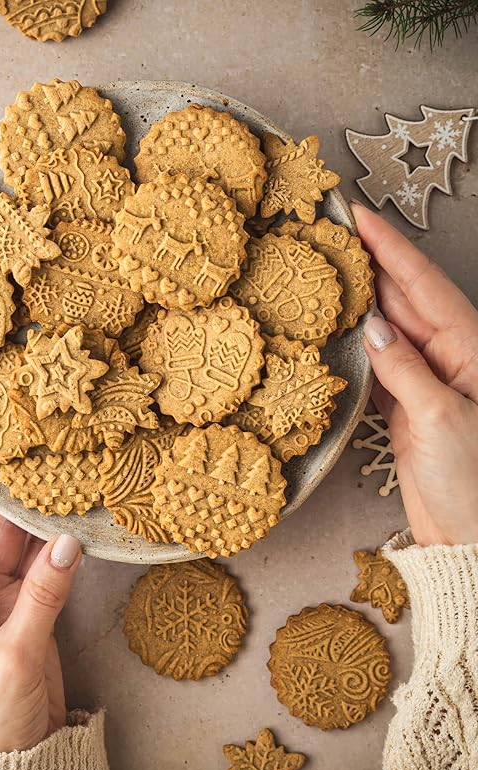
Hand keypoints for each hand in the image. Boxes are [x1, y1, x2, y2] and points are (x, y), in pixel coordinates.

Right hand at [354, 203, 477, 545]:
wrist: (462, 530)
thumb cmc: (468, 478)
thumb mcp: (439, 417)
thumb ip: (404, 367)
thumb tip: (371, 325)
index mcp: (471, 349)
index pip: (423, 285)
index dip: (390, 248)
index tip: (359, 215)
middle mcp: (449, 355)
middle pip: (405, 296)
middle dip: (372, 260)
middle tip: (334, 230)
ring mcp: (425, 376)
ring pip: (389, 324)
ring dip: (361, 295)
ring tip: (329, 265)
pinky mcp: (403, 400)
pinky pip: (377, 357)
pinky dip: (355, 337)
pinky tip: (337, 321)